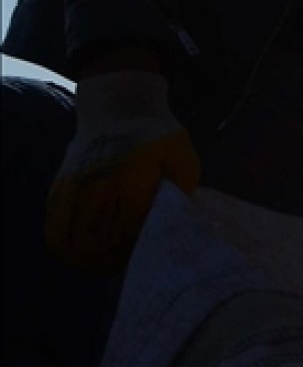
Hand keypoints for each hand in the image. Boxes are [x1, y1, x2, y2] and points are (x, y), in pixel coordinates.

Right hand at [46, 70, 200, 273]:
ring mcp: (71, 188)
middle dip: (112, 259)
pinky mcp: (59, 190)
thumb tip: (175, 220)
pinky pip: (54, 229)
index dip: (138, 245)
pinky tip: (89, 252)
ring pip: (66, 241)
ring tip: (108, 263)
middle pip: (92, 241)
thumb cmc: (157, 134)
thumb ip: (182, 189)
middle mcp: (94, 185)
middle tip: (130, 262)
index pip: (127, 229)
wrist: (118, 106)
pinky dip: (69, 248)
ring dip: (87, 260)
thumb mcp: (182, 156)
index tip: (151, 247)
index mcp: (129, 176)